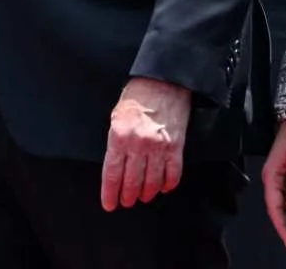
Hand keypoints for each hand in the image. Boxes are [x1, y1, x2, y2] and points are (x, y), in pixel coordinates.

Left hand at [100, 77, 190, 211]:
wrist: (164, 80)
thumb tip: (115, 165)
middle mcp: (138, 144)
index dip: (110, 193)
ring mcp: (158, 147)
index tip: (109, 204)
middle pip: (131, 181)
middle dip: (128, 196)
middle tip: (126, 201)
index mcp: (119, 136)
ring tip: (143, 196)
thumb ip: (115, 141)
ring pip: (151, 182)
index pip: (111, 173)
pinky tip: (163, 187)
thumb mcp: (117, 116)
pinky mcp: (176, 146)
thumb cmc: (138, 95)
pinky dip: (168, 184)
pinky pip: (173, 174)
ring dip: (146, 193)